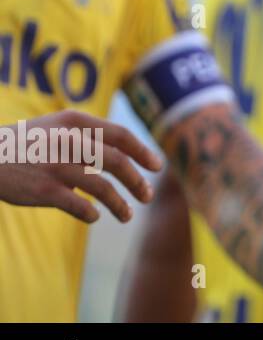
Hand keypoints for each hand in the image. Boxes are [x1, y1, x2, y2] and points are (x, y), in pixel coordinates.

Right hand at [0, 110, 162, 222]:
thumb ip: (89, 136)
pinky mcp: (44, 190)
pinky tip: (95, 217)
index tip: (157, 166)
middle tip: (147, 196)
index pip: (121, 135)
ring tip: (127, 215)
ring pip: (102, 188)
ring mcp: (56, 166)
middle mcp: (69, 141)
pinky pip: (79, 206)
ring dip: (120, 204)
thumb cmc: (29, 144)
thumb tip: (125, 156)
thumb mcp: (58, 127)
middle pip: (117, 162)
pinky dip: (92, 214)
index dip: (143, 151)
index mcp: (75, 122)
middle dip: (137, 181)